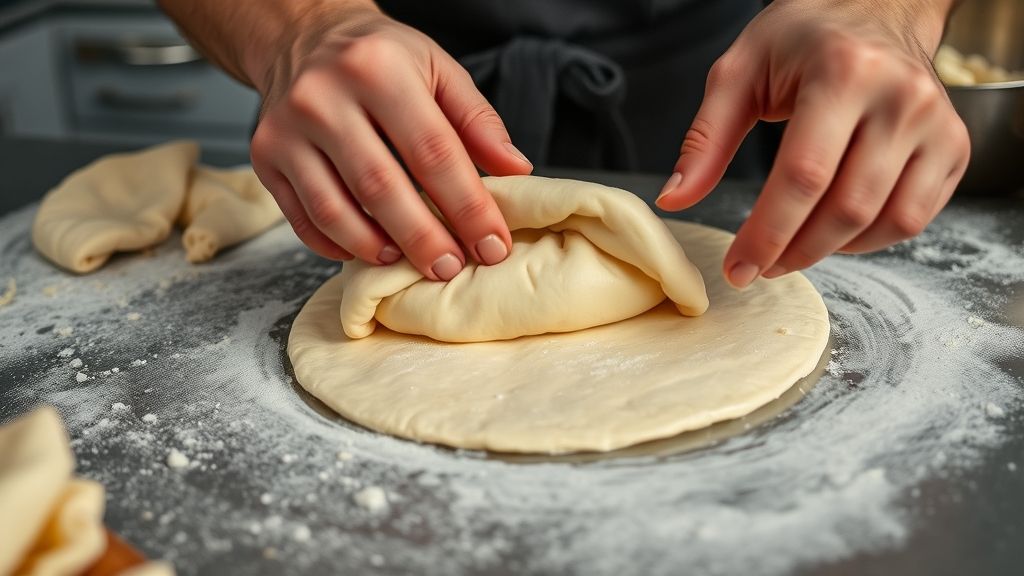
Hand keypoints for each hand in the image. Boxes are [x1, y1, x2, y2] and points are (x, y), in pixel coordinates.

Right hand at [248, 5, 532, 279]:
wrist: (304, 37)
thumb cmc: (380, 57)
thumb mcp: (438, 68)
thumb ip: (478, 120)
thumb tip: (516, 171)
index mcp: (377, 69)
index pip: (432, 152)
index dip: (467, 206)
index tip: (492, 244)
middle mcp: (323, 98)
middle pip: (381, 187)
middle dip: (423, 238)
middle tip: (451, 268)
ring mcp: (287, 130)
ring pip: (335, 210)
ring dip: (377, 248)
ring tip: (408, 263)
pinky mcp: (265, 157)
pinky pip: (302, 218)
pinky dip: (337, 244)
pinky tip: (367, 251)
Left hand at [657, 0, 968, 287]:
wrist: (878, 6)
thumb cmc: (804, 37)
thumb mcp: (740, 70)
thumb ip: (706, 138)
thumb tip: (675, 199)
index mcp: (843, 72)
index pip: (804, 176)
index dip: (766, 234)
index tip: (737, 268)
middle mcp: (901, 97)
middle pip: (846, 208)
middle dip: (794, 252)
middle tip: (758, 267)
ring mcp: (937, 124)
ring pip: (885, 221)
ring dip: (830, 251)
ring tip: (791, 249)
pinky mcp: (953, 147)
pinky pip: (914, 217)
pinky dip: (870, 240)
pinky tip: (833, 232)